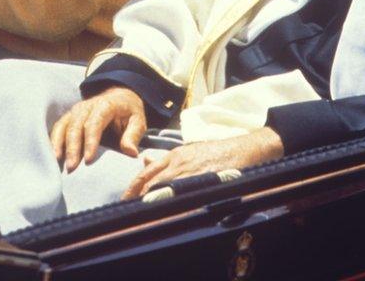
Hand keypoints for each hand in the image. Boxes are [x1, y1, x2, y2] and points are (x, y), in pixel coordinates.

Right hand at [50, 86, 146, 172]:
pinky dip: (54, 140)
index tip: (88, 160)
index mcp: (106, 105)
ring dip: (60, 143)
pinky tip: (52, 155)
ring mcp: (77, 110)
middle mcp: (88, 105)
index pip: (95, 122)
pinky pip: (59, 126)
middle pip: (77, 125)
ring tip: (57, 162)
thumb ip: (133, 135)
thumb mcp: (138, 121)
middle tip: (72, 167)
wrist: (119, 96)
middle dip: (73, 147)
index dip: (90, 141)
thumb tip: (131, 153)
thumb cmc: (129, 112)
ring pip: (64, 125)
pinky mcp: (70, 116)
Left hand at [121, 128, 283, 198]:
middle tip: (128, 210)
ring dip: (153, 201)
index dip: (134, 186)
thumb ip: (165, 158)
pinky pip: (186, 195)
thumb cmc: (213, 152)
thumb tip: (145, 160)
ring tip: (142, 214)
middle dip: (139, 197)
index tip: (125, 199)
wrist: (240, 150)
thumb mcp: (186, 151)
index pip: (147, 172)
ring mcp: (192, 173)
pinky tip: (168, 213)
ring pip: (165, 189)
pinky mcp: (204, 182)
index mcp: (173, 156)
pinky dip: (174, 203)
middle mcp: (179, 163)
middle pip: (152, 182)